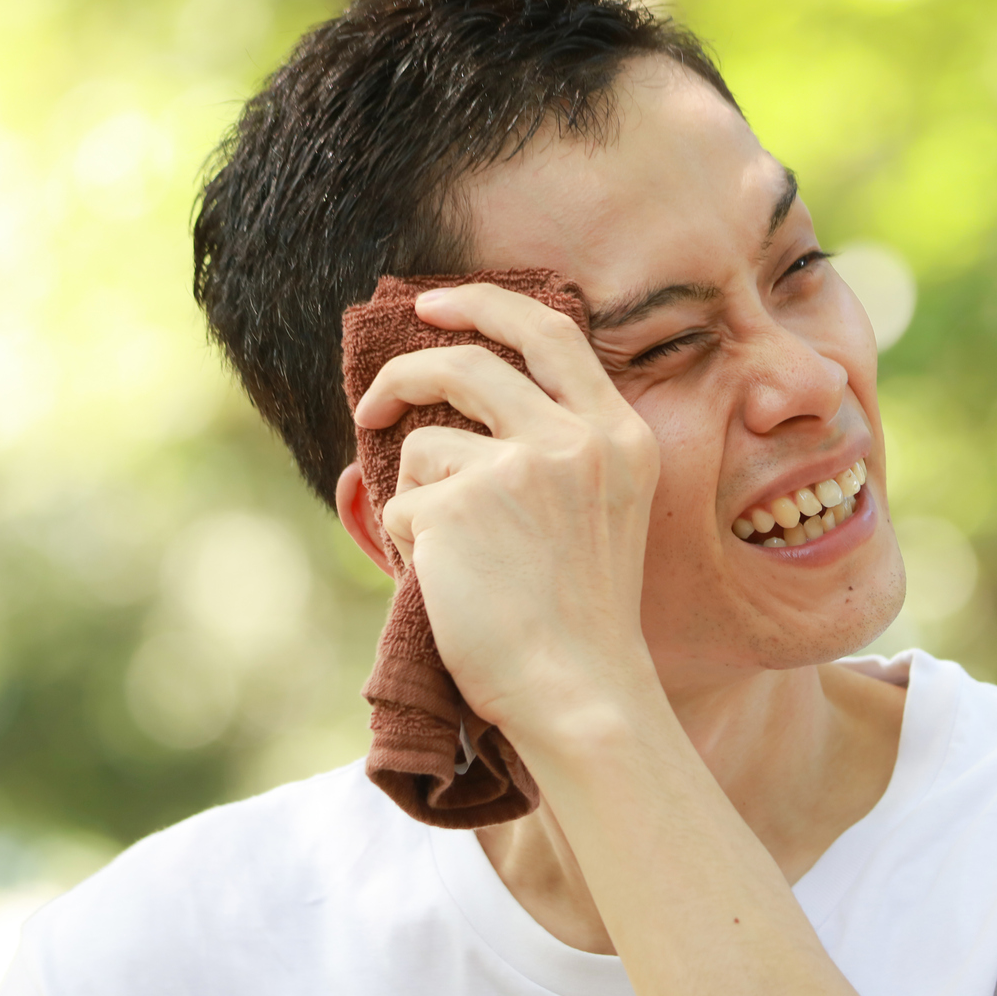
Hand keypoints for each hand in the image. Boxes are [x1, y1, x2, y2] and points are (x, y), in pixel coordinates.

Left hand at [351, 284, 662, 738]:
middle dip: (407, 369)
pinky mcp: (461, 503)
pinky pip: (402, 503)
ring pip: (424, 442)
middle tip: (373, 400)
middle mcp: (578, 439)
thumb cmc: (579, 619)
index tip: (435, 305)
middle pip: (470, 361)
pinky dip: (410, 542)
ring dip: (416, 495)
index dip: (487, 306)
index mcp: (622, 436)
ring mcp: (522, 467)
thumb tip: (434, 405)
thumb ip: (549, 451)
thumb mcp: (599, 514)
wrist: (580, 690)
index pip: (553, 333)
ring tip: (451, 557)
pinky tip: (451, 585)